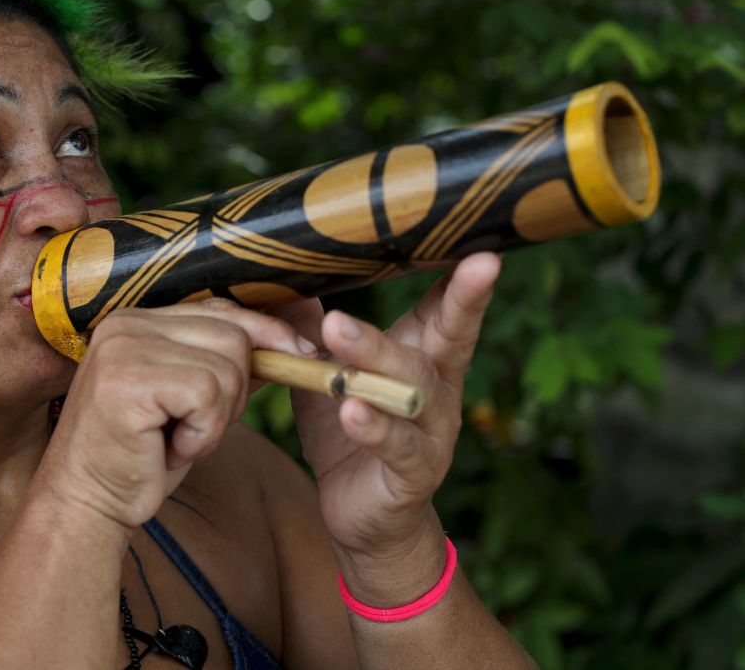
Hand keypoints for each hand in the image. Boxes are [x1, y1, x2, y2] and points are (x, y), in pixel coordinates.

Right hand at [36, 299, 312, 530]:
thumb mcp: (189, 403)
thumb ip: (226, 367)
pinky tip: (169, 448)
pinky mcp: (128, 379)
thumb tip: (290, 347)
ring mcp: (123, 347)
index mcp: (137, 321)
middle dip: (234, 393)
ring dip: (215, 419)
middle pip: (233, 337)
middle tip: (191, 427)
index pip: (222, 310)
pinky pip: (207, 395)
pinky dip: (202, 432)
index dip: (266, 334)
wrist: (87, 503)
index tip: (299, 356)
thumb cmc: (139, 457)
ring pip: (226, 369)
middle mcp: (126, 323)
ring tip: (175, 439)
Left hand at [269, 253, 500, 588]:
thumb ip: (309, 329)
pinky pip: (397, 446)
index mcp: (425, 358)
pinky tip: (351, 410)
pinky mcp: (414, 473)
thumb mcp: (324, 374)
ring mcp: (432, 434)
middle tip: (440, 263)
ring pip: (413, 389)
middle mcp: (440, 391)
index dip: (465, 283)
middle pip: (443, 340)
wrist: (362, 515)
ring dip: (375, 358)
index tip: (481, 248)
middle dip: (448, 303)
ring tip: (339, 332)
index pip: (448, 312)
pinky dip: (373, 426)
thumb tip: (284, 277)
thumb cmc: (349, 432)